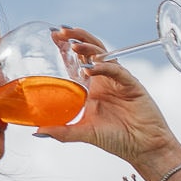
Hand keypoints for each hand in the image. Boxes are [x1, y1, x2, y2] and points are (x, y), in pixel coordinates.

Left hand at [34, 28, 180, 180]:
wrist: (144, 148)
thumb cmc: (117, 139)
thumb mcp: (84, 133)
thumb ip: (62, 131)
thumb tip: (37, 132)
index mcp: (92, 87)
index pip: (77, 61)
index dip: (66, 48)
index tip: (51, 37)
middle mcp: (104, 80)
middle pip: (90, 51)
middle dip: (76, 38)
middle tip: (60, 32)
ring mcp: (118, 81)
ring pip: (104, 55)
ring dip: (88, 48)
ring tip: (74, 46)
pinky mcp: (132, 85)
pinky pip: (117, 71)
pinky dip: (104, 67)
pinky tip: (91, 68)